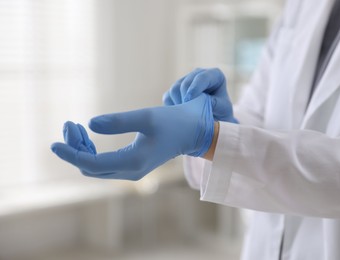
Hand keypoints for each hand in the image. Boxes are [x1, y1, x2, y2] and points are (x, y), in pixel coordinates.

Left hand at [51, 94, 213, 179]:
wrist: (192, 132)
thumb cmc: (172, 122)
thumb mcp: (145, 117)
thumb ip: (117, 121)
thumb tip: (89, 124)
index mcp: (132, 162)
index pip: (91, 165)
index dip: (71, 154)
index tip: (53, 144)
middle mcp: (129, 172)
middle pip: (89, 167)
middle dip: (74, 148)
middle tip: (68, 124)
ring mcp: (130, 170)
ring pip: (94, 166)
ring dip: (81, 148)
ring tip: (75, 126)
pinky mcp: (131, 165)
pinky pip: (102, 163)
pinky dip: (90, 150)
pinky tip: (87, 134)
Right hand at [163, 68, 237, 122]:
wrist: (215, 119)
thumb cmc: (222, 112)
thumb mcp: (224, 108)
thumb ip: (214, 103)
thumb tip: (199, 102)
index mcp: (214, 75)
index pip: (202, 78)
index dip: (195, 88)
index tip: (189, 100)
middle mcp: (198, 74)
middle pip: (185, 83)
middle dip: (186, 99)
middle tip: (190, 114)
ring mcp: (186, 80)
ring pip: (174, 89)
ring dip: (179, 104)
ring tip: (188, 115)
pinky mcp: (176, 90)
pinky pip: (168, 97)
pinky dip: (172, 107)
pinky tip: (182, 114)